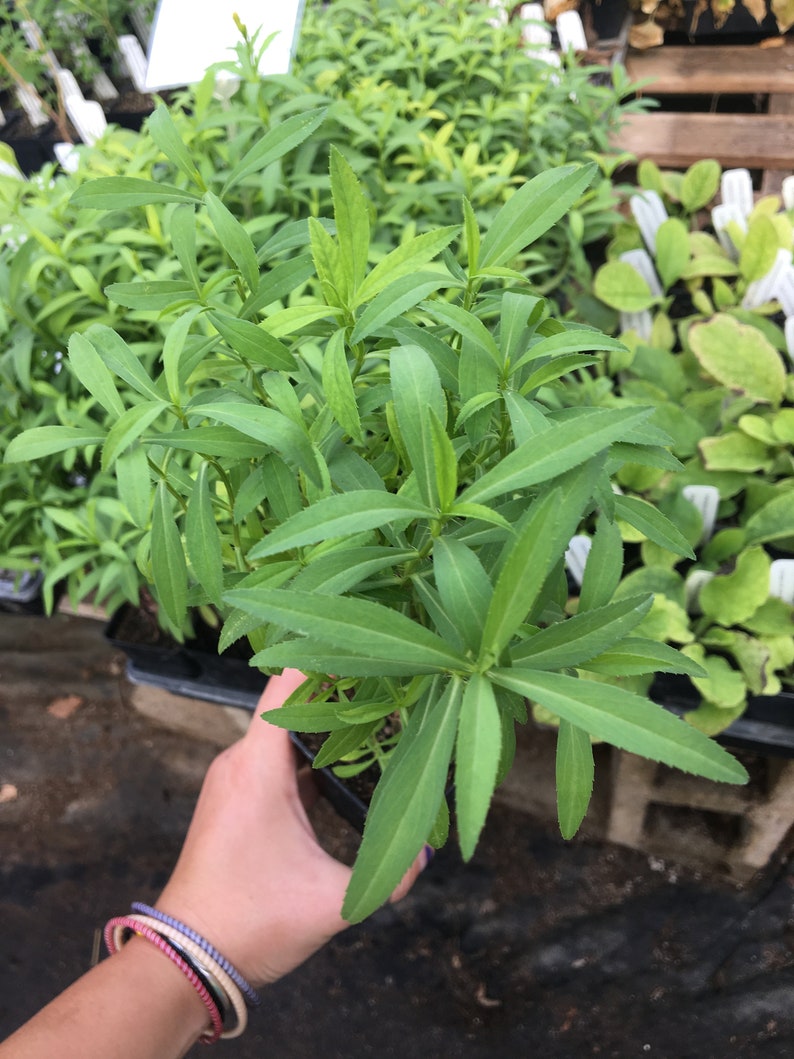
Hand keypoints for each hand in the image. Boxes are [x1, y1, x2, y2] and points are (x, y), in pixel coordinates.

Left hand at [155, 669, 426, 987]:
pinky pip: (277, 759)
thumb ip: (387, 876)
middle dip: (340, 690)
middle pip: (291, 703)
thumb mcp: (331, 901)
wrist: (189, 959)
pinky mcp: (237, 799)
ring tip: (378, 718)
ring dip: (326, 726)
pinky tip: (346, 765)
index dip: (326, 658)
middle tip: (390, 684)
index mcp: (257, 767)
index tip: (369, 645)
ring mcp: (236, 779)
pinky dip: (310, 755)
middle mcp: (241, 761)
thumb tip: (423, 856)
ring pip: (285, 732)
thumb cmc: (252, 922)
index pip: (287, 685)